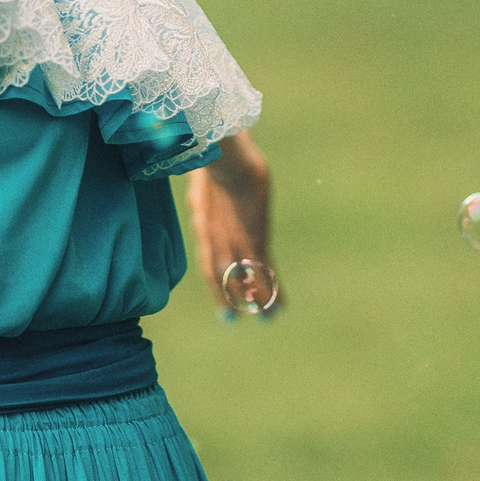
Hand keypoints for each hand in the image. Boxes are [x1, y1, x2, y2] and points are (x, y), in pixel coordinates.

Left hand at [186, 133, 278, 316]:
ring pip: (247, 281)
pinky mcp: (256, 240)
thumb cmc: (214, 162)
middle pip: (225, 279)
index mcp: (206, 229)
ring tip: (268, 318)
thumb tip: (199, 198)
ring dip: (258, 301)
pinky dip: (273, 290)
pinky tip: (280, 305)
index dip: (216, 287)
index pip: (208, 266)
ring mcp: (237, 243)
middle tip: (238, 320)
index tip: (222, 305)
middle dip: (233, 300)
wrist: (227, 160)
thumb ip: (203, 199)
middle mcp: (218, 243)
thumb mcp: (202, 184)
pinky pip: (265, 272)